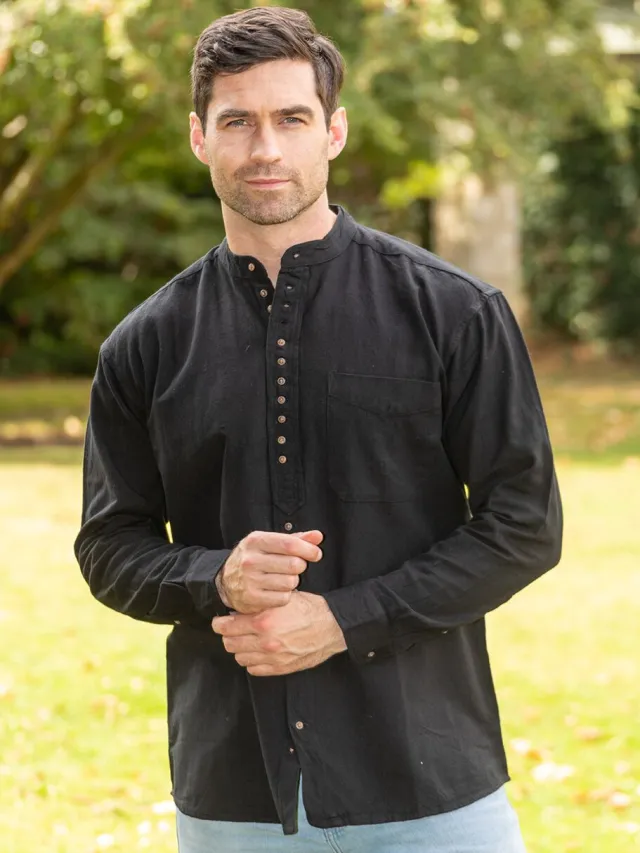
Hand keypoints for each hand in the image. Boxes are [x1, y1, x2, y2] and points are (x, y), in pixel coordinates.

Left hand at [211, 591, 346, 675]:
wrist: (332, 627)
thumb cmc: (309, 609)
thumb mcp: (283, 599)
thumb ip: (260, 604)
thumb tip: (239, 609)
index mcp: (264, 621)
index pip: (227, 627)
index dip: (220, 623)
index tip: (220, 622)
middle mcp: (265, 642)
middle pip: (229, 644)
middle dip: (228, 636)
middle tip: (233, 630)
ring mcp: (272, 658)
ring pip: (239, 657)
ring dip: (240, 648)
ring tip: (247, 640)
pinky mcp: (280, 669)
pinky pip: (253, 669)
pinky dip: (252, 661)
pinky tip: (258, 651)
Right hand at [216, 530, 323, 613]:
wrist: (225, 581)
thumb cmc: (254, 559)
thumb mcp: (270, 543)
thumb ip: (295, 539)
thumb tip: (318, 536)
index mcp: (255, 541)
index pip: (290, 544)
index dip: (309, 549)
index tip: (316, 554)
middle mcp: (250, 560)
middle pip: (294, 564)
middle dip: (300, 566)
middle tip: (293, 567)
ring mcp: (249, 580)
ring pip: (291, 582)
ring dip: (292, 582)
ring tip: (282, 579)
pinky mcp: (251, 599)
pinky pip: (284, 598)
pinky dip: (285, 596)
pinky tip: (276, 591)